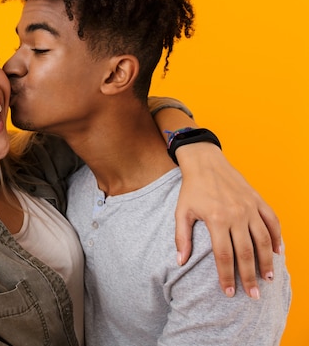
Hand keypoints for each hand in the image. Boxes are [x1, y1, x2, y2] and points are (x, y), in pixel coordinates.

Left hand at [174, 142, 280, 298]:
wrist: (205, 162)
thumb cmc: (191, 189)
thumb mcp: (181, 212)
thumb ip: (181, 237)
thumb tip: (180, 262)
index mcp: (216, 219)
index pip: (224, 255)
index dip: (227, 276)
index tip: (230, 292)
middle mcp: (236, 214)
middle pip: (246, 252)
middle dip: (250, 276)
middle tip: (253, 295)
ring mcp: (249, 207)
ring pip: (264, 239)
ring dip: (267, 261)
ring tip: (268, 279)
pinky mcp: (258, 200)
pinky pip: (272, 221)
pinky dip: (277, 237)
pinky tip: (278, 252)